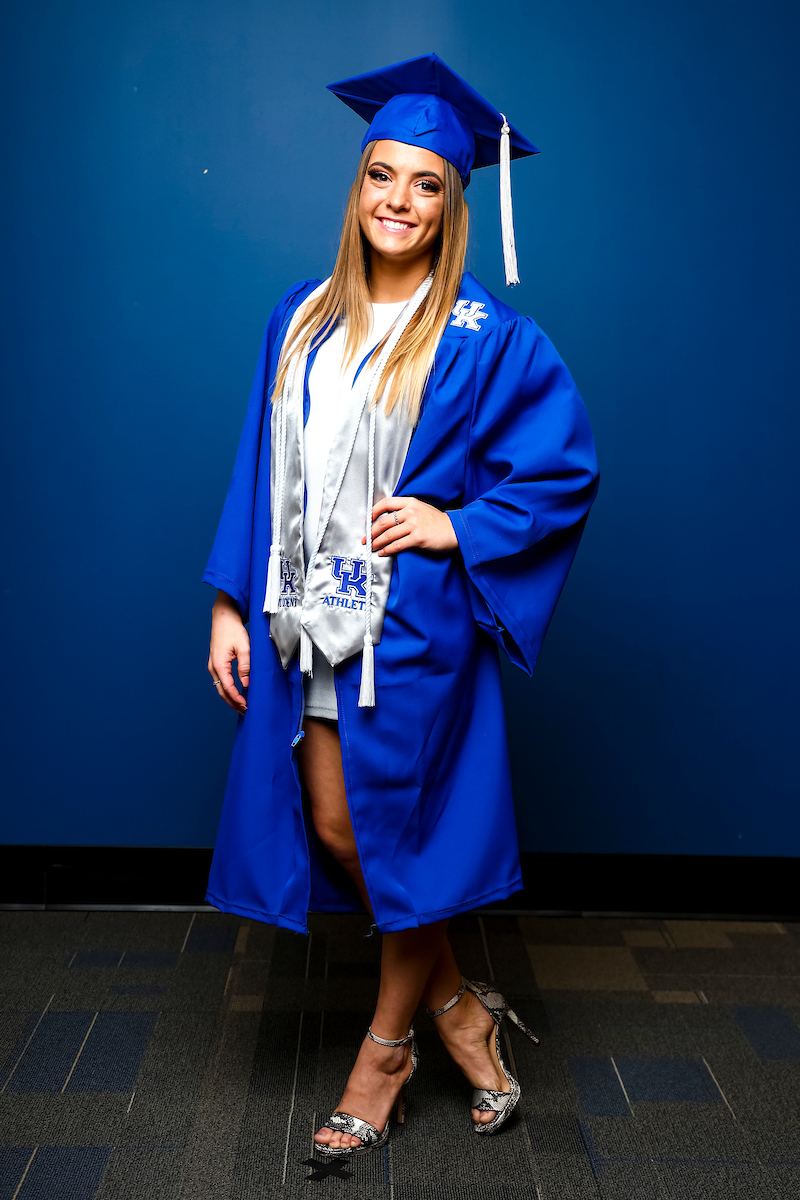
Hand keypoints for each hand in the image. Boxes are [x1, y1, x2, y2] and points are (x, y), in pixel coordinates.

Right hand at [208, 591, 248, 714]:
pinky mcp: (216, 663)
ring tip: (241, 705)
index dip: (237, 699)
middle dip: (233, 702)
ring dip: (230, 697)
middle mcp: (213, 667)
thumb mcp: (244, 647)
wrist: (223, 617)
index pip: (228, 688)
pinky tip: (236, 693)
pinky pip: (221, 681)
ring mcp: (213, 665)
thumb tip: (246, 683)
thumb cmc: (233, 630)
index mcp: (219, 665)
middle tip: (245, 711)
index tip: (246, 706)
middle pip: (222, 691)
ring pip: (220, 687)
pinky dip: (228, 689)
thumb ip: (245, 666)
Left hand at [362, 495, 457, 556]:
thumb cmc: (439, 522)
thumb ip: (406, 511)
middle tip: (365, 539)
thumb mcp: (422, 509)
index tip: (367, 520)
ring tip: (371, 547)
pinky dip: (387, 549)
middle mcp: (411, 512)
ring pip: (388, 534)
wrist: (456, 530)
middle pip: (384, 521)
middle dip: (371, 532)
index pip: (386, 503)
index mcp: (411, 502)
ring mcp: (414, 525)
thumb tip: (388, 520)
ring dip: (377, 542)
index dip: (373, 511)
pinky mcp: (418, 538)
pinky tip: (382, 552)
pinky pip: (398, 545)